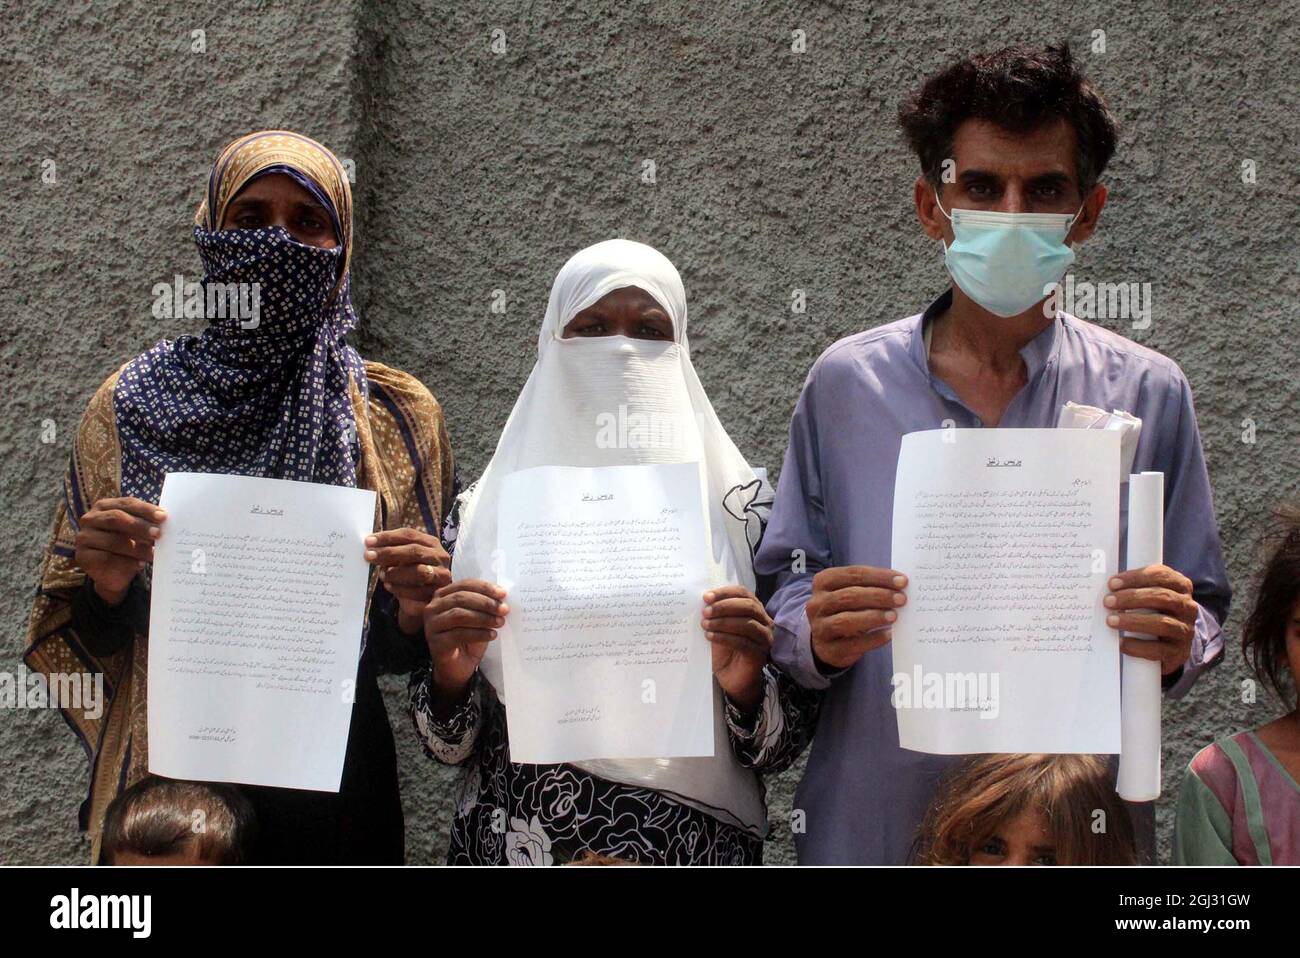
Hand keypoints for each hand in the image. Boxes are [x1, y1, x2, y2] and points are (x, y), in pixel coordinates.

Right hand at [74, 497, 165, 605]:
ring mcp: (84, 537)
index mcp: (104, 506)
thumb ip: (146, 523)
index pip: (127, 504)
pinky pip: (106, 558)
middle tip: (158, 534)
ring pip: (113, 540)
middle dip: (140, 526)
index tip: (163, 517)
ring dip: (137, 548)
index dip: (145, 509)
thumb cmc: (128, 544)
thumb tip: (164, 519)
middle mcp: (90, 518)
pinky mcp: (82, 556)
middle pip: (117, 518)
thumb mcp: (137, 531)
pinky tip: (140, 564)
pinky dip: (126, 562)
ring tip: (153, 554)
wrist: (113, 572)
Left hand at [364, 528, 450, 631]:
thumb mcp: (401, 560)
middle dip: (389, 553)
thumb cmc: (409, 576)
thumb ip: (390, 552)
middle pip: (414, 551)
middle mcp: (440, 557)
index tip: (368, 541)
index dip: (388, 537)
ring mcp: (442, 575)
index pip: (409, 535)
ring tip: (382, 575)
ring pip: (419, 571)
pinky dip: (401, 589)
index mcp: (430, 543)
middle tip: (369, 556)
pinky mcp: (439, 593)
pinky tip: (389, 587)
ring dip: (396, 573)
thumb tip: (370, 546)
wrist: (421, 601)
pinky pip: (418, 591)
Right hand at [423, 579, 506, 700]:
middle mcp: (433, 607)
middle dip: (485, 603)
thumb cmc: (468, 638)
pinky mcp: (435, 642)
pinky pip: (459, 634)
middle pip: (461, 598)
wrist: (457, 667)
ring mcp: (431, 625)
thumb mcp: (477, 617)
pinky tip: (492, 635)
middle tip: (504, 609)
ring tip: (500, 623)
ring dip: (483, 618)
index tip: (503, 594)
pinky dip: (478, 633)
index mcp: (443, 595)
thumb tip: (502, 596)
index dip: (485, 588)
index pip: (465, 585)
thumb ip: (485, 605)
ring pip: (459, 615)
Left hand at [702, 585, 771, 711]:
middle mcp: (765, 622)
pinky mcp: (760, 654)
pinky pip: (743, 642)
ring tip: (705, 625)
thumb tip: (704, 599)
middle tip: (706, 612)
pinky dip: (725, 637)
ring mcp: (765, 638)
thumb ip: (715, 612)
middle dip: (725, 606)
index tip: (706, 597)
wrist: (731, 677)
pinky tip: (710, 637)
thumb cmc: (724, 649)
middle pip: (748, 606)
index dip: (725, 592)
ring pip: (747, 624)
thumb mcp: (718, 626)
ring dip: (723, 622)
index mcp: (755, 610)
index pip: (744, 593)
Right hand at [806, 566, 906, 670]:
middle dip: (878, 596)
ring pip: (845, 620)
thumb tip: (901, 585)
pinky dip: (872, 639)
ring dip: (873, 617)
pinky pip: (852, 644)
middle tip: (901, 599)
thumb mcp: (851, 593)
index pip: (852, 574)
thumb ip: (871, 586)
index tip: (902, 581)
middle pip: (848, 596)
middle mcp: (817, 604)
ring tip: (894, 616)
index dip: (879, 576)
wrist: (827, 640)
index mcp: (823, 582)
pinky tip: (889, 634)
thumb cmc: (846, 610)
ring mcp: (820, 628)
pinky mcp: (828, 649)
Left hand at [1105, 564, 1197, 674]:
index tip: (1112, 583)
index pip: (1161, 575)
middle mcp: (1187, 607)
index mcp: (1180, 586)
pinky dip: (1137, 646)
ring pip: (1163, 623)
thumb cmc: (1152, 612)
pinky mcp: (1179, 652)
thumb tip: (1103, 585)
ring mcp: (1185, 630)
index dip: (1136, 577)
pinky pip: (1159, 649)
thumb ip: (1132, 588)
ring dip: (1134, 621)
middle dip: (1132, 598)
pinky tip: (1121, 643)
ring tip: (1110, 621)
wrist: (1170, 644)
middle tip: (1107, 601)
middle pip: (1162, 597)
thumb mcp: (1148, 596)